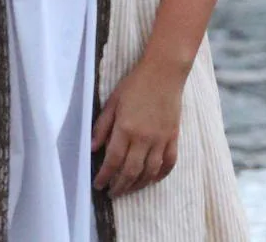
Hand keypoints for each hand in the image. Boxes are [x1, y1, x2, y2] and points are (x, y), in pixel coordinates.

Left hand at [92, 57, 182, 198]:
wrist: (164, 72)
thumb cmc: (135, 84)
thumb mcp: (113, 101)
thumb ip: (102, 125)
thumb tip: (92, 148)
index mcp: (125, 128)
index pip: (113, 160)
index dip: (104, 176)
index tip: (98, 184)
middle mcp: (143, 138)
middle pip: (130, 171)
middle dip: (119, 186)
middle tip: (112, 192)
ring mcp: (160, 139)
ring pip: (149, 172)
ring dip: (137, 185)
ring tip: (128, 189)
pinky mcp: (173, 137)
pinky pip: (168, 163)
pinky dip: (160, 175)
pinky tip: (152, 178)